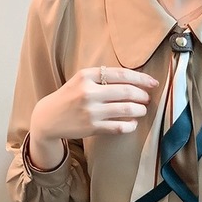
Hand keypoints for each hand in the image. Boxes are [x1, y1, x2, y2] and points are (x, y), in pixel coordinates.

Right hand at [31, 66, 158, 140]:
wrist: (48, 118)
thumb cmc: (69, 97)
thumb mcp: (81, 80)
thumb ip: (103, 78)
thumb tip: (134, 80)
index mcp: (86, 75)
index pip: (121, 74)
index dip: (141, 78)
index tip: (153, 83)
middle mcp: (88, 92)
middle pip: (127, 91)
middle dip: (142, 95)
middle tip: (147, 98)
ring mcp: (90, 111)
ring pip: (126, 109)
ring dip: (140, 110)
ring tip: (142, 110)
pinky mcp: (92, 127)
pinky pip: (119, 126)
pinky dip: (130, 125)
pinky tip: (133, 123)